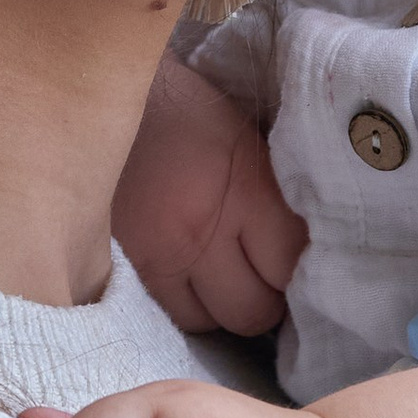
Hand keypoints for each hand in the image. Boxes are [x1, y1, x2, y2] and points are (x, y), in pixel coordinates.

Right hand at [113, 56, 307, 335]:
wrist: (106, 94)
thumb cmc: (189, 111)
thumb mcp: (250, 140)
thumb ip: (279, 196)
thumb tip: (311, 247)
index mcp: (245, 189)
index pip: (290, 267)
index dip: (303, 272)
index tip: (303, 261)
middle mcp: (202, 231)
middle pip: (253, 311)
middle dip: (268, 301)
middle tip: (269, 278)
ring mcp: (159, 255)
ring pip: (210, 322)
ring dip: (226, 307)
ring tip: (231, 279)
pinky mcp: (126, 265)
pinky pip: (171, 313)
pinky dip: (191, 305)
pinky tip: (199, 283)